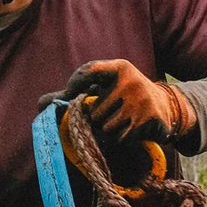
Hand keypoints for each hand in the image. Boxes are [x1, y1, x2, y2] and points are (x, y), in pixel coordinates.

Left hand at [62, 59, 196, 148]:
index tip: (70, 94)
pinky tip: (133, 129)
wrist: (166, 107)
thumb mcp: (105, 87)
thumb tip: (40, 105)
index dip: (75, 84)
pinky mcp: (149, 119)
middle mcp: (130, 81)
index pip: (89, 70)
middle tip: (112, 114)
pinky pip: (121, 138)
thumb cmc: (124, 97)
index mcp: (119, 67)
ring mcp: (141, 100)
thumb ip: (73, 95)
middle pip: (94, 112)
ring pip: (106, 128)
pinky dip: (123, 138)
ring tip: (123, 121)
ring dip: (111, 131)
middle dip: (99, 119)